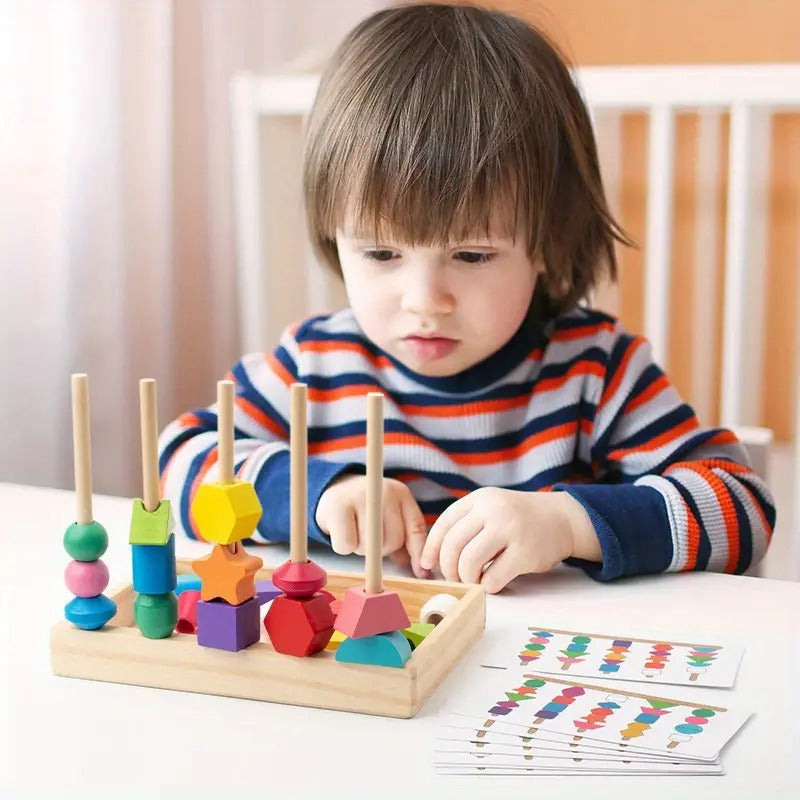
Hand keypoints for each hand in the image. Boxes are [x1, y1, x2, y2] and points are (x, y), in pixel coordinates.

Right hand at [315, 475, 429, 575]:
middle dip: (381, 550)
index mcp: (400, 493)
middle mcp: (382, 491)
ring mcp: (360, 497)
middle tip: (369, 538)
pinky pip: (346, 545)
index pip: (416, 528)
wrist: (335, 487)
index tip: (420, 572)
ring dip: (360, 548)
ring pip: (368, 546)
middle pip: (392, 541)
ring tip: (355, 531)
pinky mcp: (338, 507)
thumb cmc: (367, 509)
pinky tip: (342, 531)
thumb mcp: (391, 516)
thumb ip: (406, 539)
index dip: (417, 553)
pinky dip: (343, 546)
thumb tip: (421, 571)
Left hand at [419, 488, 598, 593]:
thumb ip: (466, 523)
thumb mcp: (491, 508)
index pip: (444, 524)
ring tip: (474, 580)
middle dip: (448, 568)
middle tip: (454, 577)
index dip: (431, 548)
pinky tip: (493, 583)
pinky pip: (493, 577)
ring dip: (467, 578)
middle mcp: (492, 510)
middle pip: (453, 545)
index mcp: (479, 499)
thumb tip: (433, 555)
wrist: (561, 518)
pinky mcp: (525, 552)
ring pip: (469, 562)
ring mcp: (509, 530)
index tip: (427, 565)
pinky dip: (488, 586)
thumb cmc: (518, 519)